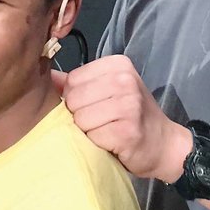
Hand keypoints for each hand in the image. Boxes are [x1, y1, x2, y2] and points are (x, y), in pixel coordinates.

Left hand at [60, 56, 190, 181]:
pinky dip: (98, 144)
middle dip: (80, 116)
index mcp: (118, 64)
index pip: (72, 79)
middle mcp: (125, 80)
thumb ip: (77, 83)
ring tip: (106, 131)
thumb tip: (45, 76)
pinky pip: (93, 137)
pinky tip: (113, 143)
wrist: (164, 144)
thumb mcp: (108, 91)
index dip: (75, 98)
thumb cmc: (132, 117)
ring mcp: (128, 105)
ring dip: (88, 132)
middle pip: (74, 99)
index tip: (94, 106)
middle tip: (101, 122)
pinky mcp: (127, 131)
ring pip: (80, 119)